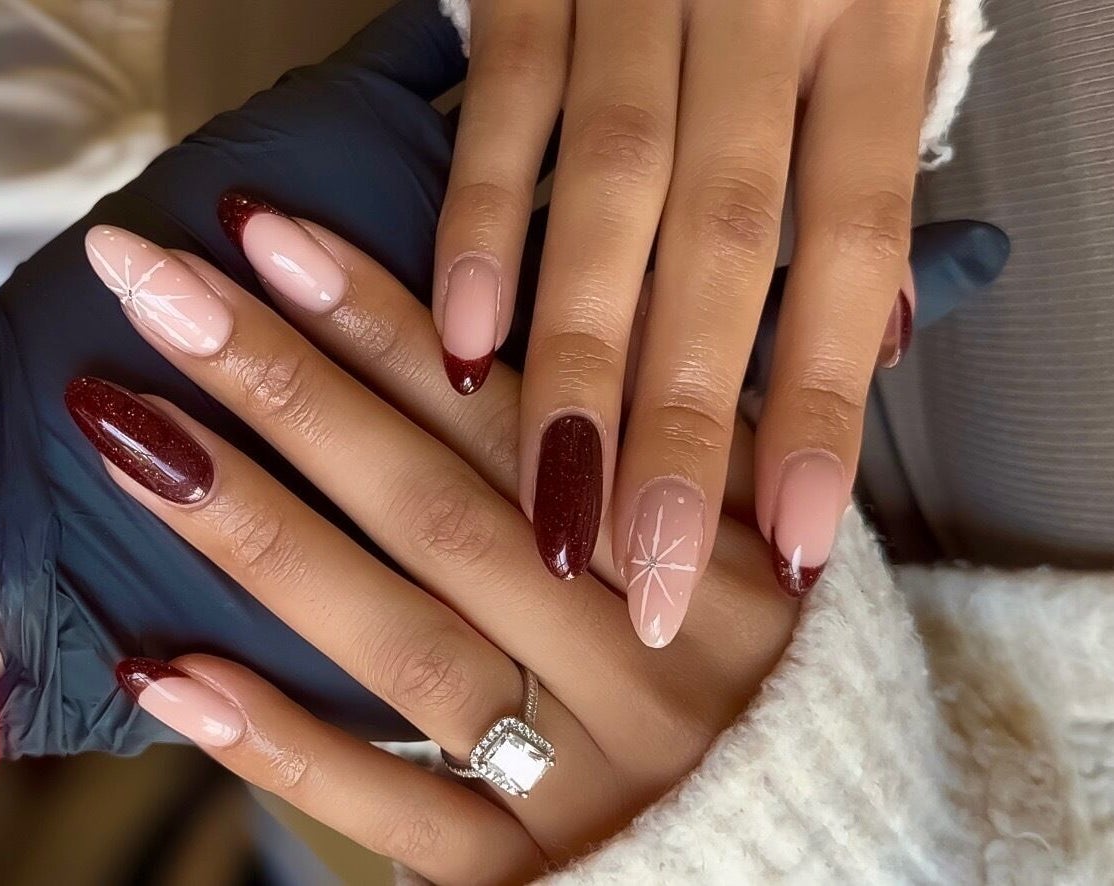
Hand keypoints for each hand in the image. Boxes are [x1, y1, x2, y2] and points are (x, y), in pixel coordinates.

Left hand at [74, 221, 795, 881]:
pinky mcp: (538, 872)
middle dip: (292, 388)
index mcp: (712, 552)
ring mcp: (590, 775)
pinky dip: (285, 744)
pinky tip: (171, 669)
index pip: (526, 416)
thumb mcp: (762, 538)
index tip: (271, 237)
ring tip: (129, 432)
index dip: (394, 323)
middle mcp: (648, 657)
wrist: (826, 841)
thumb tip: (543, 312)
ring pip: (408, 644)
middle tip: (158, 289)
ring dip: (260, 534)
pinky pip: (403, 811)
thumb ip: (676, 444)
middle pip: (443, 508)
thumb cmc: (779, 670)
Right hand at [434, 1, 943, 623]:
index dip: (821, 400)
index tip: (794, 540)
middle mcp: (764, 6)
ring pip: (611, 197)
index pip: (847, 245)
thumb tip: (879, 338)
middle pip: (723, 248)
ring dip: (579, 360)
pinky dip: (484, 220)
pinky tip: (465, 343)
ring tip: (558, 503)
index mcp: (869, 22)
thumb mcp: (875, 14)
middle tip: (653, 574)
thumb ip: (858, 170)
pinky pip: (509, 101)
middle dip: (684, 425)